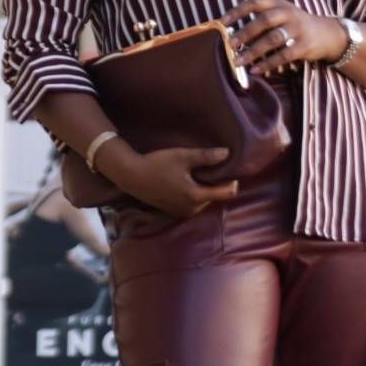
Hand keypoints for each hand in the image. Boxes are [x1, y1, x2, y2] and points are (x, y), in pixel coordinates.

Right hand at [106, 142, 240, 220]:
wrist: (132, 176)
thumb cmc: (158, 164)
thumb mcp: (183, 156)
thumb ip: (206, 157)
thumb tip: (227, 153)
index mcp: (196, 196)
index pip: (224, 193)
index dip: (232, 182)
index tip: (234, 172)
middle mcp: (191, 208)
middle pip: (213, 197)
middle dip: (216, 186)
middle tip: (216, 170)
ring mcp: (181, 212)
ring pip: (202, 201)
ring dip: (204, 190)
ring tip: (202, 175)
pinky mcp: (173, 211)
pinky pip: (192, 204)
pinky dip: (194, 195)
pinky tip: (188, 182)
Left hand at [219, 0, 347, 76]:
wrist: (327, 33)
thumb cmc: (295, 25)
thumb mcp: (281, 14)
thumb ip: (261, 19)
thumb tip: (234, 34)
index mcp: (278, 3)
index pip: (255, 1)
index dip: (238, 10)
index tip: (223, 21)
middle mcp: (288, 13)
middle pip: (264, 20)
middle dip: (245, 32)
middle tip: (229, 44)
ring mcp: (298, 29)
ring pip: (272, 39)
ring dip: (253, 51)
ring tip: (238, 61)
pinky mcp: (304, 46)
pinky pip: (283, 56)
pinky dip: (267, 64)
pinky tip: (255, 70)